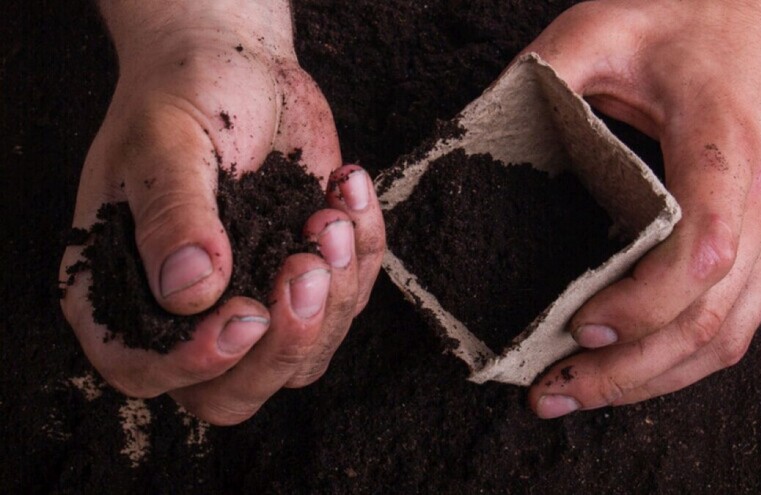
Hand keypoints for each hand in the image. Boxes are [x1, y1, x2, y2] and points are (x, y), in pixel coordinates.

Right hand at [59, 0, 384, 424]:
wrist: (240, 66)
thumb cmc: (184, 97)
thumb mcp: (166, 143)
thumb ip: (174, 216)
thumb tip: (191, 292)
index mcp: (124, 288)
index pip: (144, 369)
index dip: (194, 364)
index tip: (246, 315)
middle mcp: (188, 313)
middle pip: (233, 392)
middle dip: (284, 343)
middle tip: (306, 264)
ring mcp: (255, 302)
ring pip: (303, 358)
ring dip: (334, 294)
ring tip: (331, 214)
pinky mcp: (310, 281)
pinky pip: (350, 299)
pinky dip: (364, 250)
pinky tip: (346, 188)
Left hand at [525, 0, 760, 417]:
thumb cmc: (688, 17)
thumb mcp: (601, 28)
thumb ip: (542, 78)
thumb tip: (467, 137)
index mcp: (725, 148)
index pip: (699, 252)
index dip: (639, 305)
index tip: (576, 325)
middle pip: (710, 319)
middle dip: (628, 371)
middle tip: (554, 390)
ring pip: (728, 336)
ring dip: (652, 381)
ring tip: (579, 393)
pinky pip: (735, 322)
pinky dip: (680, 360)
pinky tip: (629, 370)